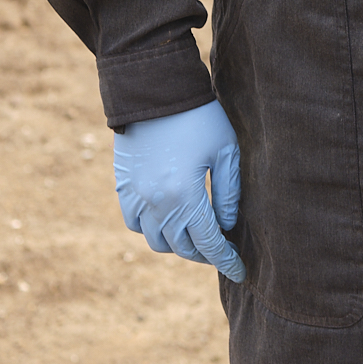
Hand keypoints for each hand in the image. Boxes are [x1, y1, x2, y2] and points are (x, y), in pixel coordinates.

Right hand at [112, 99, 244, 282]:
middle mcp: (156, 204)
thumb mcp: (225, 151)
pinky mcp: (122, 188)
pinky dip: (152, 229)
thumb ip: (227, 194)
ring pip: (157, 242)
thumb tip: (226, 226)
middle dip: (204, 253)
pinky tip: (169, 219)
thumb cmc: (198, 118)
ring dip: (178, 244)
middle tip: (221, 249)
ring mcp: (135, 198)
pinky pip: (135, 224)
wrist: (154, 91)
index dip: (226, 260)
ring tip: (196, 235)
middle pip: (182, 247)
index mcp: (185, 196)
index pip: (209, 243)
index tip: (240, 272)